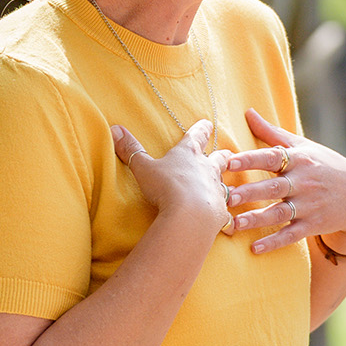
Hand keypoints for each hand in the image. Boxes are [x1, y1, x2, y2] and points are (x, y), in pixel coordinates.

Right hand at [111, 119, 231, 237]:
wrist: (190, 215)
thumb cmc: (166, 186)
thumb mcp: (143, 167)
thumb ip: (131, 150)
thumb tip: (115, 129)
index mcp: (189, 154)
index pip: (196, 137)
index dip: (201, 130)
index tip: (207, 123)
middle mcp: (207, 169)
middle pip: (219, 159)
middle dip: (223, 156)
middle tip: (228, 153)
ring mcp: (217, 190)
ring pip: (226, 184)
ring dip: (227, 184)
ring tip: (229, 186)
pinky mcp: (221, 212)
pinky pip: (227, 214)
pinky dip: (227, 216)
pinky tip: (230, 222)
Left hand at [222, 108, 345, 256]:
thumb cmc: (326, 166)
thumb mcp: (304, 147)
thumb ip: (273, 133)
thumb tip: (248, 112)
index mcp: (300, 160)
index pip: (272, 157)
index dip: (251, 159)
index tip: (229, 161)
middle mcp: (304, 182)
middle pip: (273, 187)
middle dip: (249, 192)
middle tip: (225, 196)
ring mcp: (310, 205)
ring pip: (280, 213)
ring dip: (256, 219)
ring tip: (234, 224)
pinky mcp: (314, 225)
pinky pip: (291, 234)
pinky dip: (274, 242)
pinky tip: (255, 248)